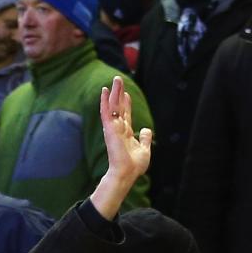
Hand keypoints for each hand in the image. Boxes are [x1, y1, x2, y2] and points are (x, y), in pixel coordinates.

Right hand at [89, 76, 152, 218]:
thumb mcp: (145, 150)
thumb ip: (145, 139)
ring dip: (114, 92)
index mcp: (126, 132)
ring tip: (116, 79)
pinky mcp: (109, 129)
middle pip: (119, 107)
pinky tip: (104, 91)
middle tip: (119, 79)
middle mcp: (118, 128)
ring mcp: (113, 128)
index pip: (125, 114)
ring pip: (113, 106)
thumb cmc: (134, 166)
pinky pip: (106, 112)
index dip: (126, 103)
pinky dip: (104, 101)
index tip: (126, 93)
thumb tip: (147, 129)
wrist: (127, 173)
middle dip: (119, 93)